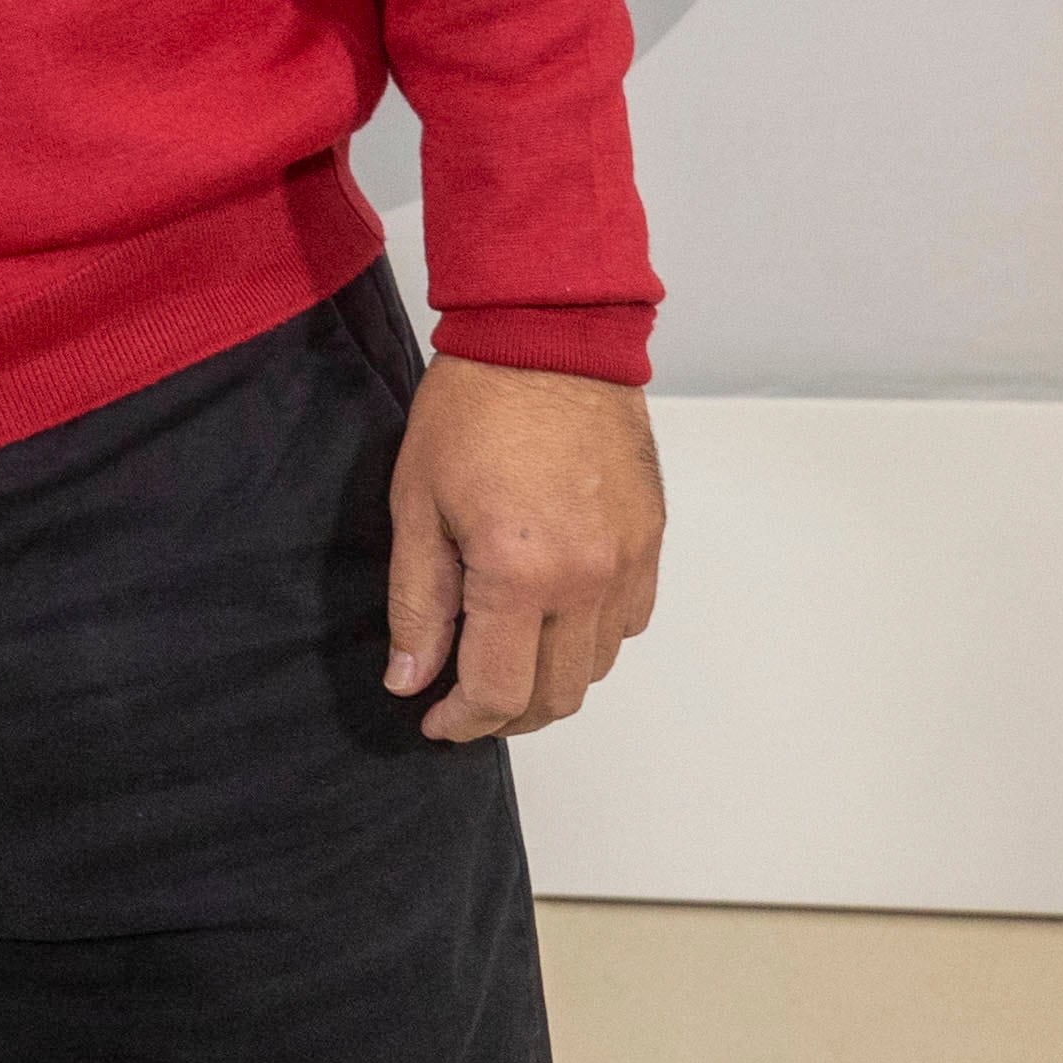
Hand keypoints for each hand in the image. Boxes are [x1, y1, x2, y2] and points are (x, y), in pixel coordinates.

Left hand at [384, 354, 664, 740]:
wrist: (548, 340)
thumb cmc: (472, 410)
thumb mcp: (416, 505)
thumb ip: (418, 603)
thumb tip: (410, 679)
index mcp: (522, 575)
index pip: (500, 691)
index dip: (462, 722)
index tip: (433, 722)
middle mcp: (589, 581)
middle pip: (557, 694)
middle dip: (506, 716)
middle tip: (462, 707)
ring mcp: (629, 563)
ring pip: (598, 667)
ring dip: (551, 683)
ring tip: (503, 666)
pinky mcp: (651, 541)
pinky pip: (628, 622)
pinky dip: (590, 642)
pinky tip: (550, 623)